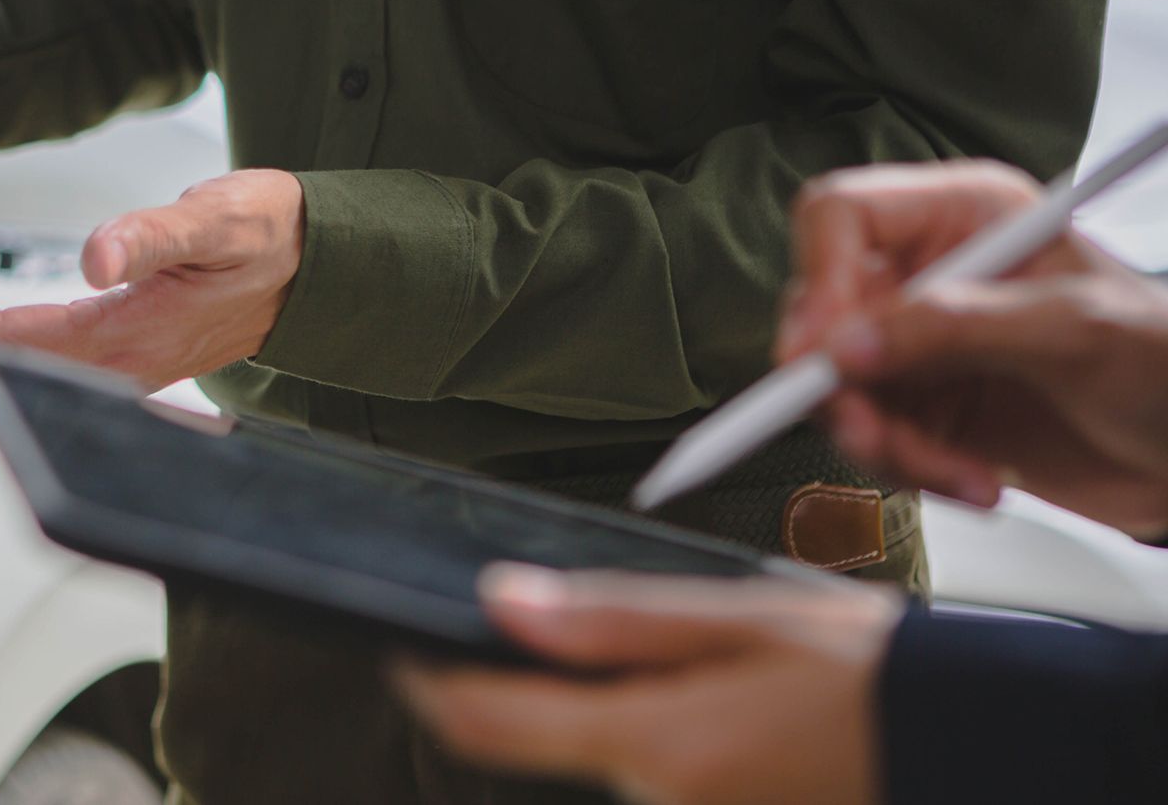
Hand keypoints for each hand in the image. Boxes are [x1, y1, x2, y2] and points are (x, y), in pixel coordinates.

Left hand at [0, 170, 305, 388]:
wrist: (316, 265)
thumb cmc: (271, 238)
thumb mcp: (217, 222)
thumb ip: (153, 237)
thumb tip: (95, 256)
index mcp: (124, 338)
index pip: (4, 337)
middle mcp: (108, 361)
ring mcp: (107, 356)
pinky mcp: (110, 340)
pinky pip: (21, 336)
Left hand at [396, 564, 901, 804]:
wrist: (981, 745)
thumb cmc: (876, 677)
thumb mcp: (741, 617)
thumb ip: (611, 619)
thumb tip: (502, 601)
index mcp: (656, 744)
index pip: (489, 726)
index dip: (431, 687)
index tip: (403, 648)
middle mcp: (661, 803)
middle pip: (551, 741)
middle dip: (548, 687)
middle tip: (591, 621)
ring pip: (609, 758)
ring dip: (616, 711)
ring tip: (702, 660)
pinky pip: (660, 779)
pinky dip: (661, 738)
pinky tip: (724, 705)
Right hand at [778, 161, 1167, 536]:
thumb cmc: (1163, 362)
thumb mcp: (1072, 331)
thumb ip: (957, 328)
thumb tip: (847, 346)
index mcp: (960, 216)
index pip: (840, 215)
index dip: (819, 276)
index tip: (825, 350)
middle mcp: (924, 272)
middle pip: (819, 311)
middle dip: (842, 385)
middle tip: (873, 432)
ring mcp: (916, 342)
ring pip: (836, 387)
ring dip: (885, 442)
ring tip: (957, 470)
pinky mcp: (919, 405)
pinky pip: (871, 439)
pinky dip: (913, 470)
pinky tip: (976, 479)